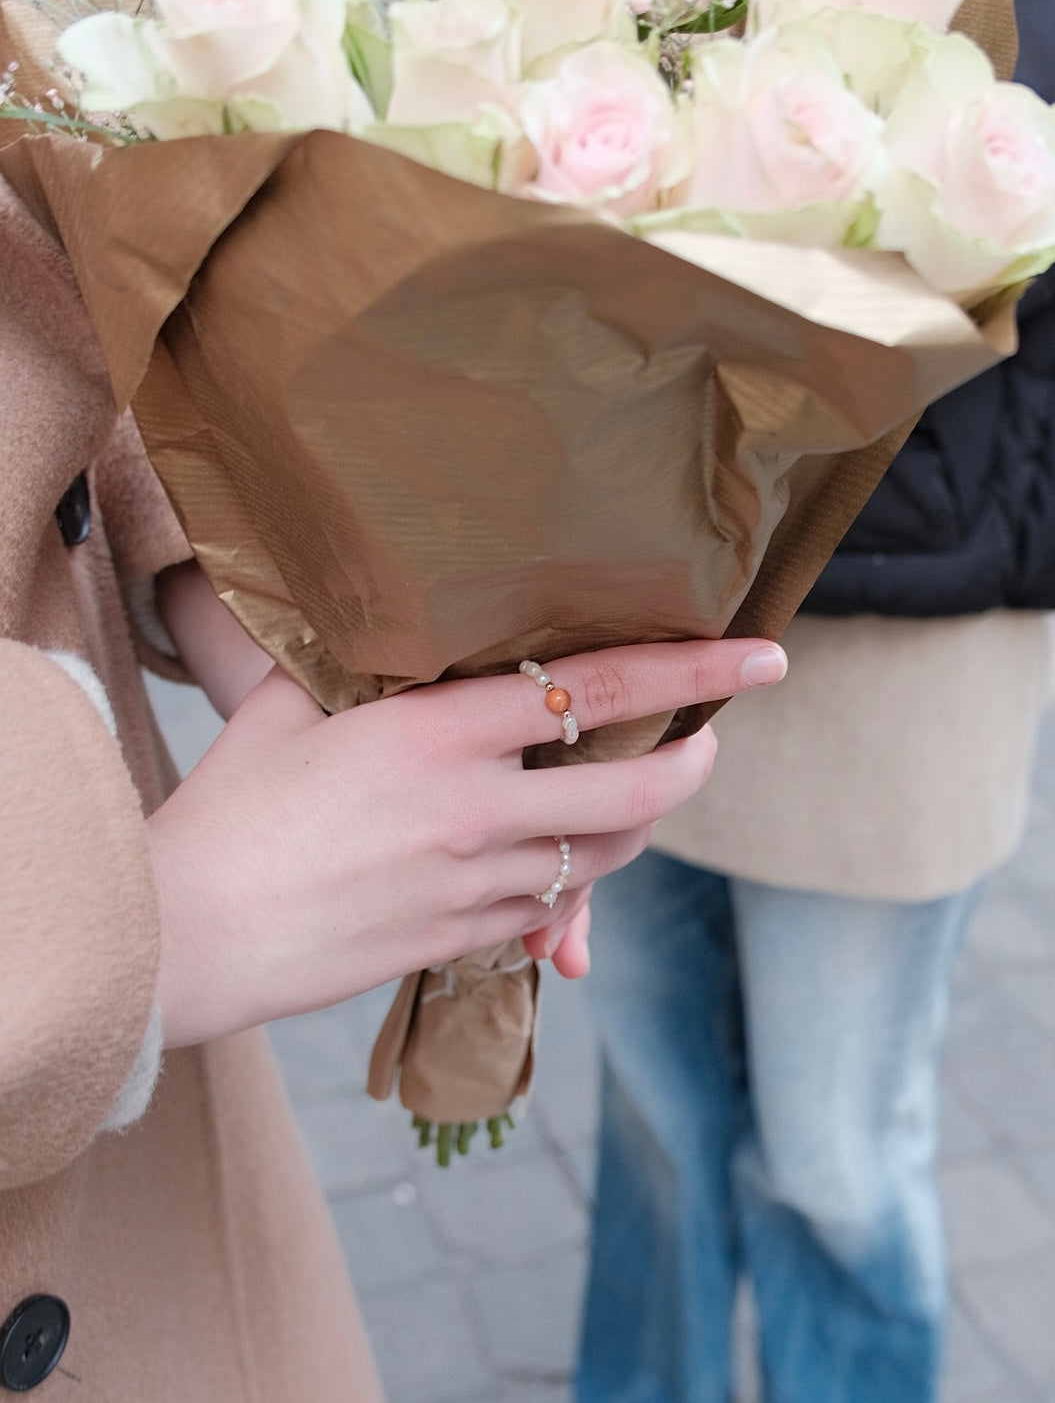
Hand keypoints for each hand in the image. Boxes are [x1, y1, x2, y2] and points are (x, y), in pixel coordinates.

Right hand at [149, 636, 786, 1047]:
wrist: (187, 935)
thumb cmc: (228, 810)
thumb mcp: (288, 711)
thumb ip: (358, 674)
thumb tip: (382, 634)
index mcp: (438, 735)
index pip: (595, 690)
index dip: (690, 667)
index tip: (760, 657)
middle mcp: (474, 811)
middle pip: (632, 796)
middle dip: (691, 765)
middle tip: (706, 741)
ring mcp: (473, 886)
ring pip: (601, 862)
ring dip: (638, 828)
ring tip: (638, 798)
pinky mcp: (457, 940)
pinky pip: (544, 913)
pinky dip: (569, 889)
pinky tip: (555, 868)